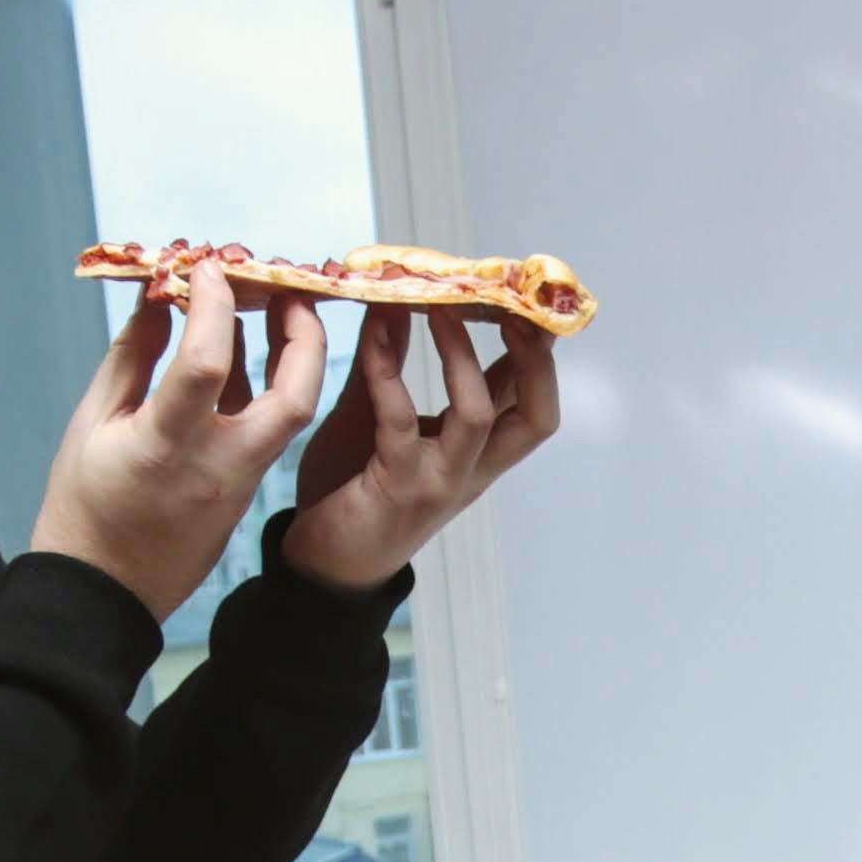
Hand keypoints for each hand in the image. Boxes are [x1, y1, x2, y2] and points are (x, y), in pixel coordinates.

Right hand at [33, 266, 326, 617]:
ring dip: (294, 358)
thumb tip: (160, 300)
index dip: (213, 305)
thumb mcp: (92, 425)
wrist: (102, 596)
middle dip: (304, 336)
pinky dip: (262, 387)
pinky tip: (242, 353)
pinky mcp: (244, 497)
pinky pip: (265, 431)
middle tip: (290, 289)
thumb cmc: (82, 508)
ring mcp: (238, 485)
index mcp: (166, 447)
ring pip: (290, 414)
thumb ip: (131, 358)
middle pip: (293, 397)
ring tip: (276, 308)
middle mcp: (216, 466)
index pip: (207, 363)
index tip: (207, 268)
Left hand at [283, 302, 562, 591]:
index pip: (529, 398)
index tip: (525, 297)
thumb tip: (401, 303)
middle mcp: (473, 468)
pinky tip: (372, 332)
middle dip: (535, 358)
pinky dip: (387, 370)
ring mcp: (441, 480)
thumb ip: (393, 365)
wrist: (322, 564)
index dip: (539, 349)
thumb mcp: (378, 416)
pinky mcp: (399, 486)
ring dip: (460, 354)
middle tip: (513, 306)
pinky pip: (400, 419)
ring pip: (478, 413)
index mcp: (478, 452)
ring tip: (439, 306)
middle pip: (537, 415)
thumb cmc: (352, 489)